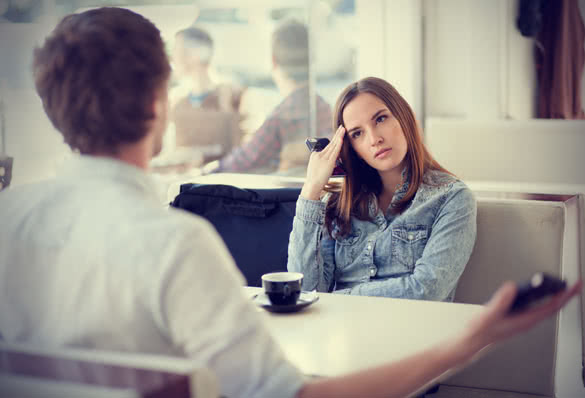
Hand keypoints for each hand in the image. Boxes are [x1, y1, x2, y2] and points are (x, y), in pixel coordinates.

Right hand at [301, 125, 345, 199]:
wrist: (312, 185)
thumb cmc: (315, 179)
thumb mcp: (317, 167)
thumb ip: (324, 162)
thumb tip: (333, 160)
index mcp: (315, 155)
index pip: (327, 147)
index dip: (334, 140)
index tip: (339, 134)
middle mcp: (319, 154)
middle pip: (330, 143)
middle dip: (337, 134)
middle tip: (342, 127)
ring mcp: (324, 158)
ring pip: (333, 146)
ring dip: (339, 137)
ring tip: (343, 130)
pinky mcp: (328, 162)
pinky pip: (335, 151)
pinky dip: (339, 144)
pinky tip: (341, 139)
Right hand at [463, 279, 582, 352]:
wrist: (471, 342)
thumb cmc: (479, 332)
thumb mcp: (488, 315)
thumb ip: (500, 302)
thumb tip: (512, 287)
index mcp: (524, 321)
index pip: (551, 307)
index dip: (565, 296)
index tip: (575, 286)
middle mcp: (526, 321)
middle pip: (551, 307)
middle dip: (564, 295)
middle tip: (574, 284)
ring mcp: (522, 320)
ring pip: (544, 308)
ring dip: (554, 297)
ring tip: (561, 287)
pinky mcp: (516, 318)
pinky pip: (535, 308)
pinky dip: (542, 299)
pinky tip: (540, 294)